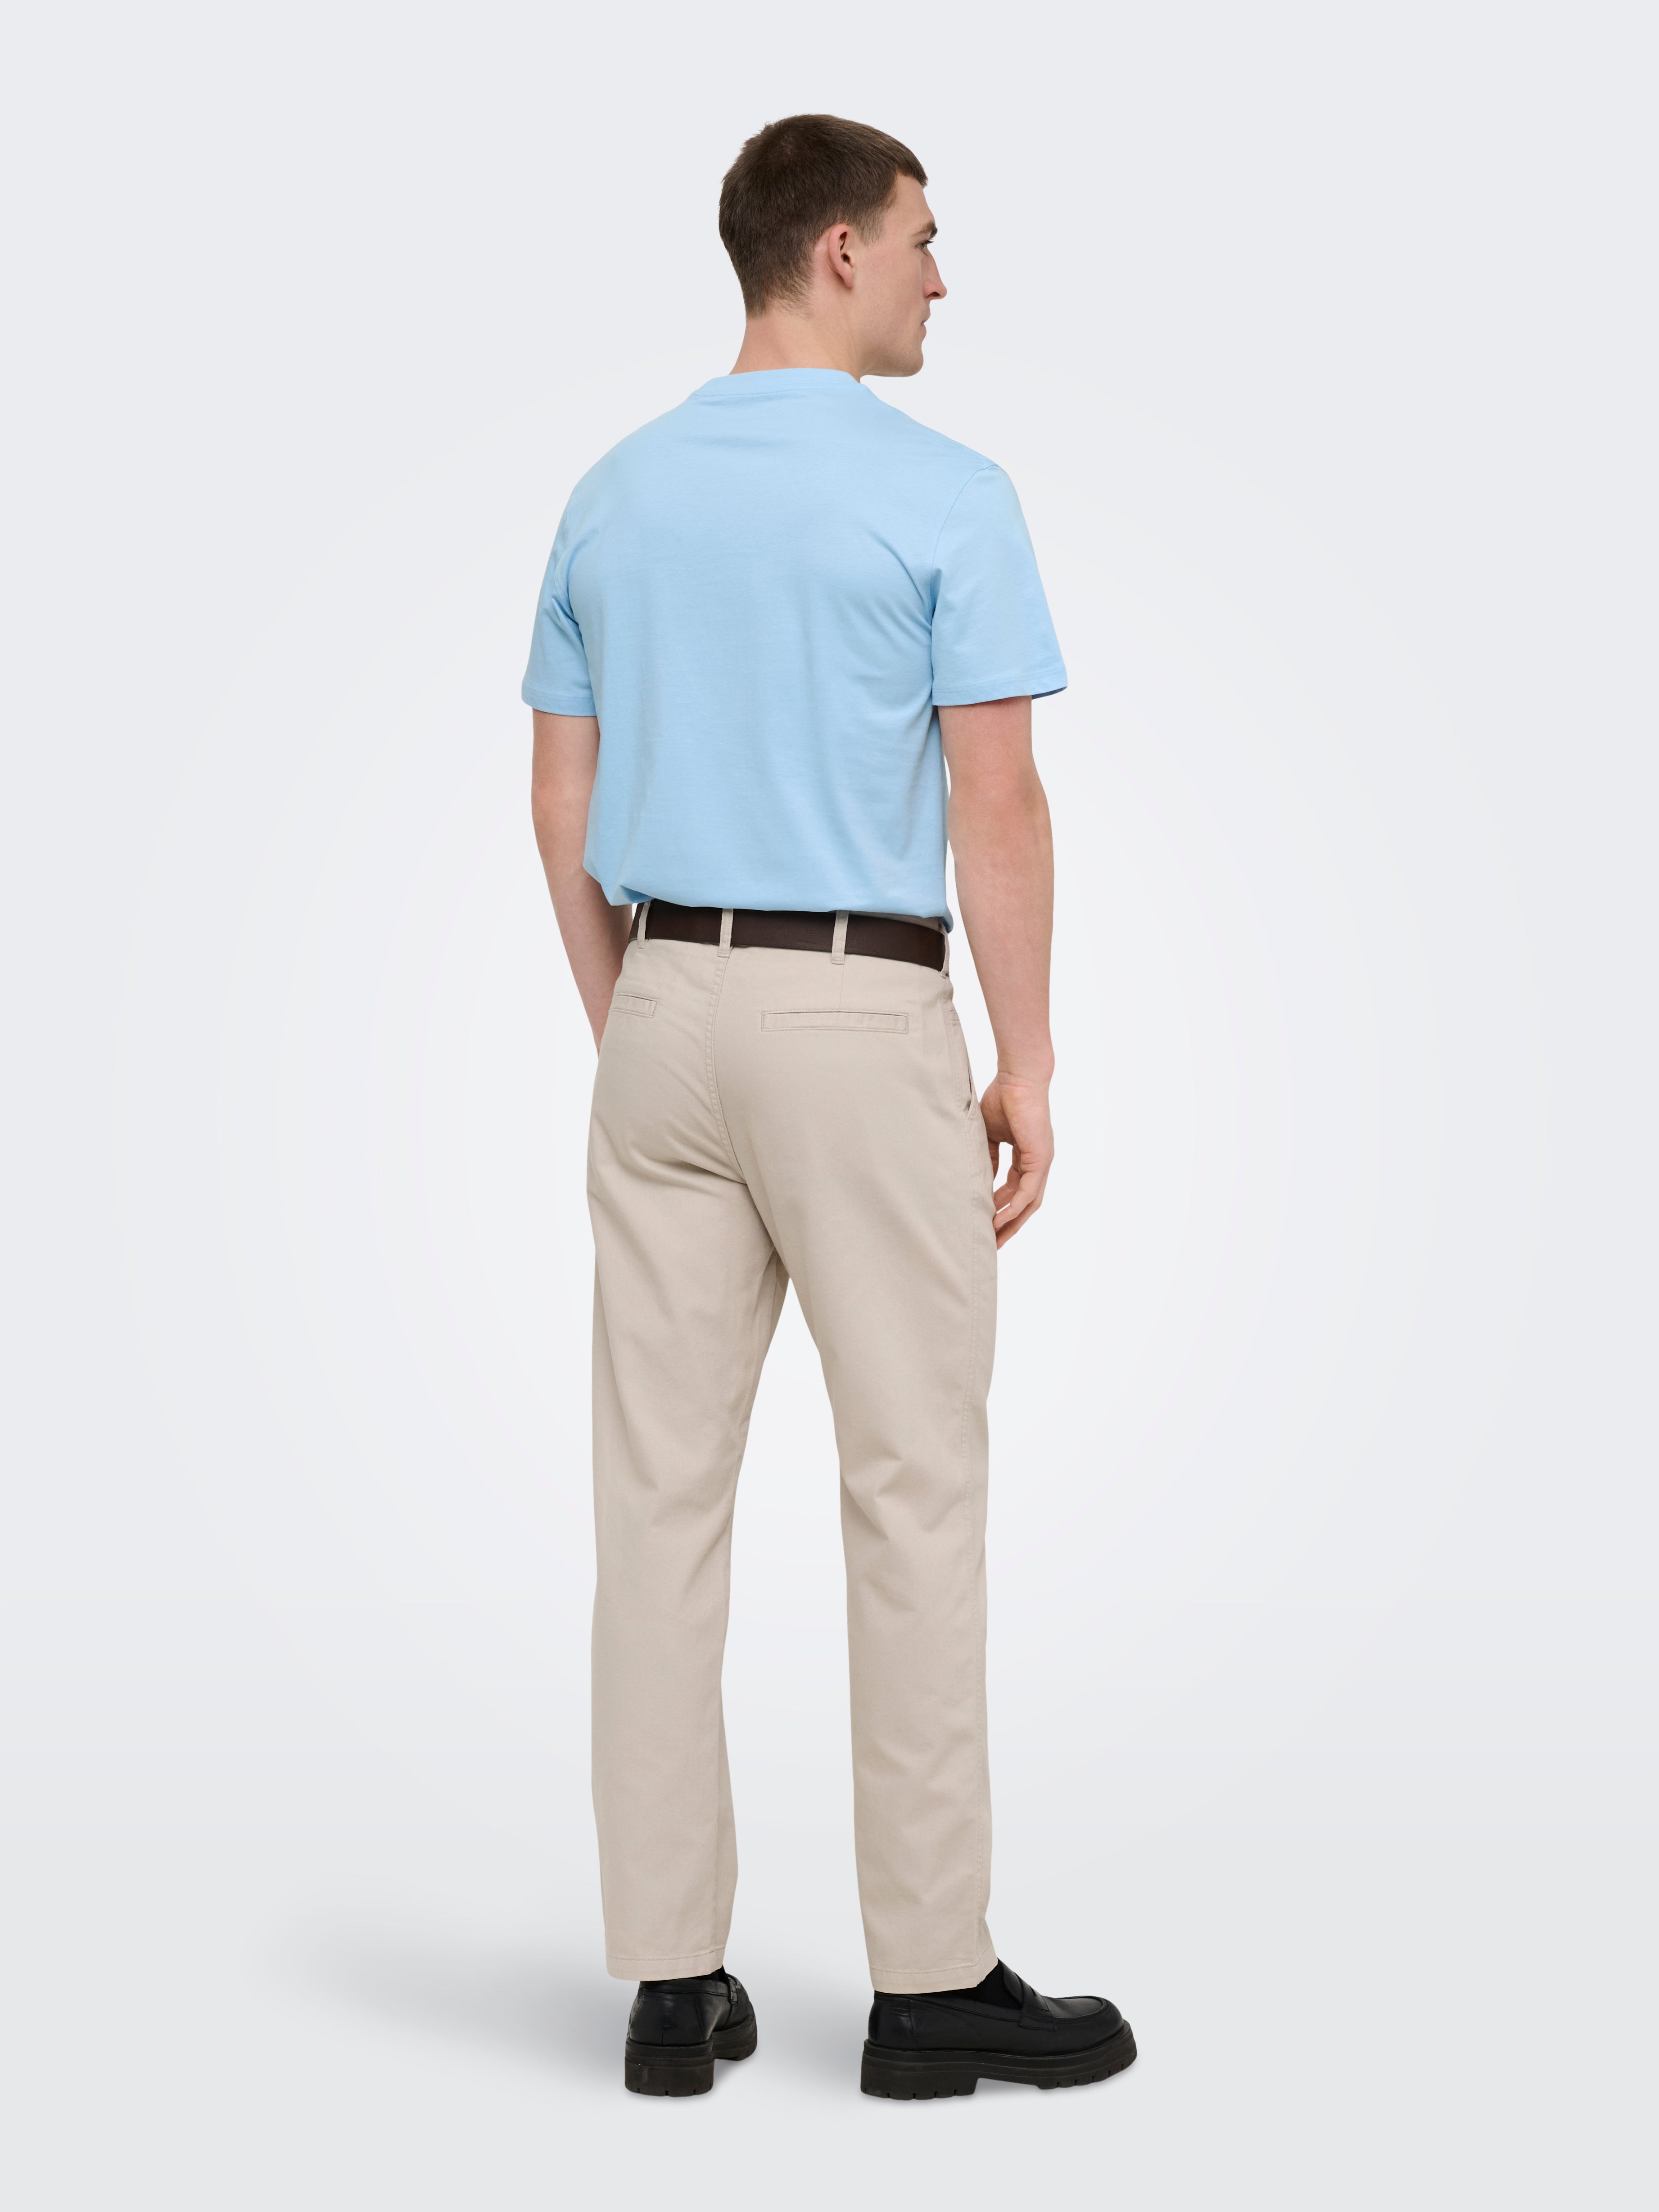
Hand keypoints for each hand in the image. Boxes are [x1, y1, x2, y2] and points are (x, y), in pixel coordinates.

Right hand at [978, 1073, 1053, 1246]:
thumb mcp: (989, 1133)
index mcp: (1027, 1155)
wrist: (1018, 1078)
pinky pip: (1028, 1192)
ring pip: (1028, 1203)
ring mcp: (1041, 1162)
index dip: (1001, 1207)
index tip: (984, 1221)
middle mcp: (1037, 1162)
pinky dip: (1013, 1208)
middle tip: (992, 1242)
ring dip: (1011, 1223)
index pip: (1015, 1189)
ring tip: (994, 1240)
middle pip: (1025, 1203)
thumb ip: (987, 1155)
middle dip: (1008, 1224)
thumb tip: (978, 1177)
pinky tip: (998, 1220)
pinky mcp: (1040, 1159)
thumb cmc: (1003, 1097)